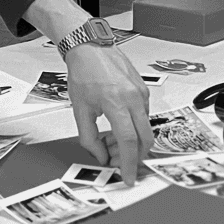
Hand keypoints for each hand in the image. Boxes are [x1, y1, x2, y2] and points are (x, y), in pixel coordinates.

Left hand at [63, 44, 152, 184]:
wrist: (90, 47)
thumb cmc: (84, 72)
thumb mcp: (80, 109)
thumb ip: (89, 138)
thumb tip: (100, 155)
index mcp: (117, 103)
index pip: (129, 142)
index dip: (129, 163)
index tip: (128, 177)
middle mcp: (134, 98)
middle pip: (144, 139)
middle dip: (132, 156)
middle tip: (116, 160)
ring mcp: (142, 94)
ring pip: (144, 129)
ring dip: (130, 142)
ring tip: (108, 140)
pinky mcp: (144, 91)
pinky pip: (143, 117)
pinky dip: (133, 128)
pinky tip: (116, 127)